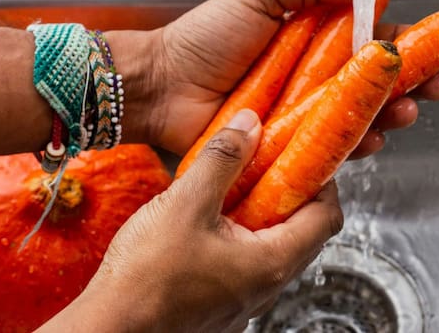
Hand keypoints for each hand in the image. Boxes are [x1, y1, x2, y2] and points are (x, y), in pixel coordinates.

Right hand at [41, 110, 342, 332]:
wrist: (109, 330)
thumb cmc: (146, 279)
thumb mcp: (185, 203)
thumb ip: (221, 159)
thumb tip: (250, 125)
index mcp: (273, 262)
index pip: (328, 216)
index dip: (323, 181)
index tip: (303, 154)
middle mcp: (266, 286)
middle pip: (304, 231)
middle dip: (291, 193)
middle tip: (269, 162)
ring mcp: (243, 299)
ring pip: (272, 247)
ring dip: (262, 214)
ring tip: (234, 185)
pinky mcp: (220, 305)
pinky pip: (245, 263)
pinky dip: (239, 235)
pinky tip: (208, 218)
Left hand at [116, 0, 438, 156]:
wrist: (162, 86)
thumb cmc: (202, 39)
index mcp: (310, 36)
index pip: (367, 38)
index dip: (401, 43)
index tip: (431, 45)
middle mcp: (312, 75)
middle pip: (375, 81)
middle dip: (412, 84)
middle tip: (435, 87)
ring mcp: (303, 112)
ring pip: (361, 115)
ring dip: (392, 115)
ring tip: (405, 113)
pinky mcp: (290, 144)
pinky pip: (332, 148)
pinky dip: (357, 146)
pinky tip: (372, 140)